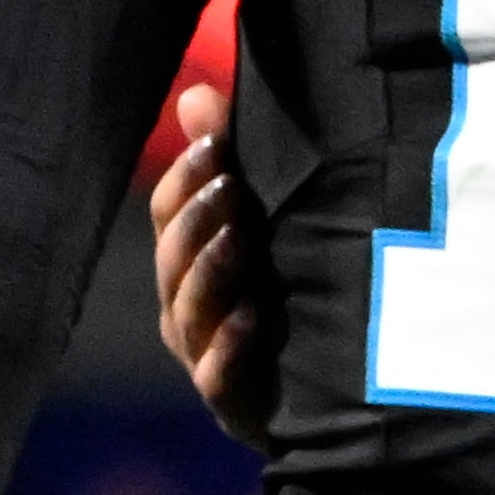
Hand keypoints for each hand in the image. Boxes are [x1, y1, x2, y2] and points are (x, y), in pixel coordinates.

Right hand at [148, 84, 277, 451]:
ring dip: (211, 272)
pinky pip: (218, 374)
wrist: (325, 394)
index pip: (169, 213)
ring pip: (191, 310)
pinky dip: (230, 345)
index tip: (215, 139)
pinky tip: (254, 318)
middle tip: (229, 182)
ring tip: (240, 238)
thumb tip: (194, 94)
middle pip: (174, 258)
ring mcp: (205, 354)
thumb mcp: (263, 219)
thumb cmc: (287, 289)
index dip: (186, 175)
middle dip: (197, 218)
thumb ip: (227, 160)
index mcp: (187, 262)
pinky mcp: (233, 399)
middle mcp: (186, 307)